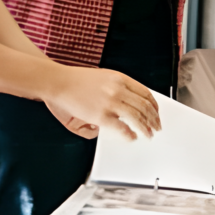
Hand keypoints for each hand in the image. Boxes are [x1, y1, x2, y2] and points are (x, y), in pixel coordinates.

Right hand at [44, 67, 161, 140]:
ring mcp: (110, 102)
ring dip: (146, 127)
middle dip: (153, 118)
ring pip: (137, 117)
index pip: (145, 92)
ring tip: (148, 135)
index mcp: (119, 78)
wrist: (57, 81)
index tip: (156, 113)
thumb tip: (122, 108)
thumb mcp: (101, 77)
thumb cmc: (75, 80)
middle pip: (144, 106)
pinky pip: (121, 127)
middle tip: (156, 127)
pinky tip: (132, 137)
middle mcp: (118, 89)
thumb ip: (115, 90)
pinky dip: (130, 133)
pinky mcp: (100, 115)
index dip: (154, 105)